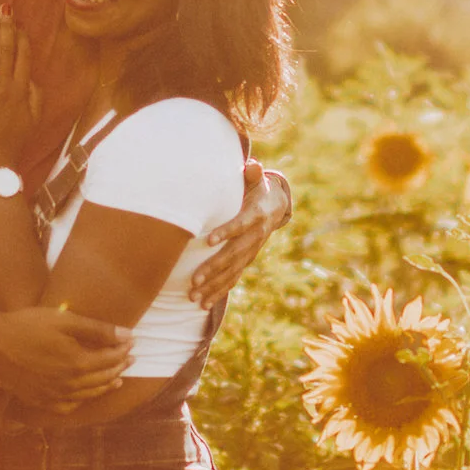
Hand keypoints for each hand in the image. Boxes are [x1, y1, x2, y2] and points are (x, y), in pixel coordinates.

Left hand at [0, 9, 40, 179]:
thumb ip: (36, 96)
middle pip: (6, 51)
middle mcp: (4, 87)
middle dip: (6, 27)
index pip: (23, 57)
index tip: (20, 23)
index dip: (22, 38)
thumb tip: (31, 76)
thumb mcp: (34, 120)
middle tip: (4, 9)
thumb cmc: (14, 142)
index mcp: (22, 91)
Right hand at [0, 307, 131, 405]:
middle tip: (131, 359)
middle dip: (120, 367)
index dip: (124, 350)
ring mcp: (55, 395)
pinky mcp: (40, 400)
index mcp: (78, 363)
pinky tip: (85, 395)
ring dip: (106, 385)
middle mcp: (70, 384)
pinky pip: (68, 406)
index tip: (132, 342)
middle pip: (103, 378)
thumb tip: (127, 334)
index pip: (111, 359)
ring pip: (89, 394)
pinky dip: (81, 401)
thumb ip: (97, 329)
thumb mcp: (64, 320)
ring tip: (117, 379)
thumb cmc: (27, 326)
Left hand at [188, 162, 291, 307]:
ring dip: (213, 286)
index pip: (241, 224)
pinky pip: (232, 279)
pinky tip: (202, 304)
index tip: (209, 240)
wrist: (275, 206)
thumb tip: (252, 165)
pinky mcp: (246, 261)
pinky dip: (218, 292)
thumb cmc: (257, 189)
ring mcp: (251, 252)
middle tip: (194, 279)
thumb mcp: (256, 180)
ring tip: (194, 296)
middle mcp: (255, 237)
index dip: (227, 232)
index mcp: (256, 215)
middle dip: (214, 268)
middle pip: (233, 254)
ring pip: (232, 272)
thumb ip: (252, 174)